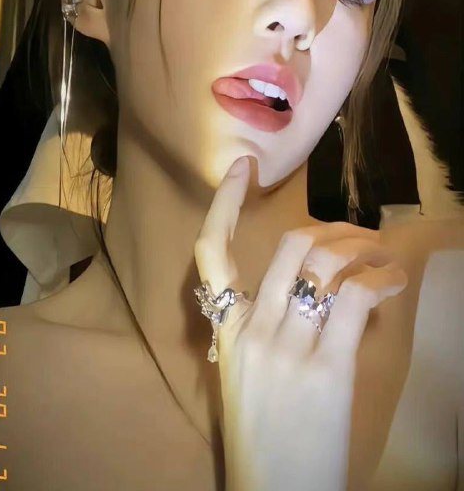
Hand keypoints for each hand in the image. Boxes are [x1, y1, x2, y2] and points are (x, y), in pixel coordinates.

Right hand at [194, 157, 407, 490]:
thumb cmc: (263, 435)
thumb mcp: (243, 375)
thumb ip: (259, 328)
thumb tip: (300, 290)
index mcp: (226, 332)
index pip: (211, 252)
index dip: (224, 203)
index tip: (242, 167)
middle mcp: (252, 331)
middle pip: (291, 246)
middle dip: (334, 232)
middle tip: (359, 239)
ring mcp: (287, 348)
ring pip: (326, 264)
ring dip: (365, 252)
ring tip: (383, 261)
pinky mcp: (327, 368)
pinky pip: (354, 299)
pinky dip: (380, 281)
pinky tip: (392, 284)